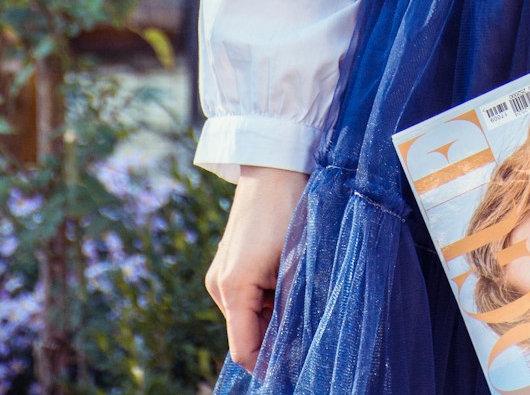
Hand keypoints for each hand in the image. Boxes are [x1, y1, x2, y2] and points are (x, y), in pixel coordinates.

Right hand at [205, 166, 309, 372]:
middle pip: (246, 333)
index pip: (244, 350)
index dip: (269, 365)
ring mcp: (221, 273)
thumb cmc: (288, 210)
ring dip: (274, 313)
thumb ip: (292, 307)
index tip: (295, 368)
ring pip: (249, 315)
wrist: (274, 165)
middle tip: (308, 324)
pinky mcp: (229, 262)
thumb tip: (295, 344)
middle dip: (275, 335)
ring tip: (300, 290)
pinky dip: (268, 297)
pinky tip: (288, 278)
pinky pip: (248, 296)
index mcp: (232, 288)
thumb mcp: (296, 262)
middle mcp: (219, 285)